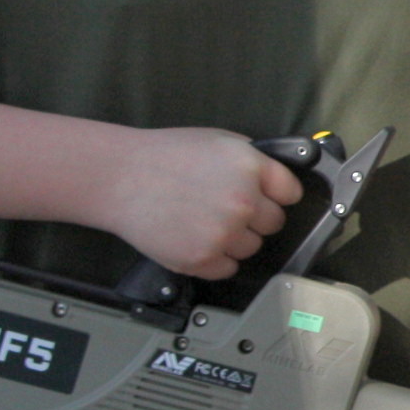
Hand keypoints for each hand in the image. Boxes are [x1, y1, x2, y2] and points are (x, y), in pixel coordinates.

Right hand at [98, 128, 303, 277]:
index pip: (291, 193)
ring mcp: (223, 232)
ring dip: (235, 239)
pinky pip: (228, 268)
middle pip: (274, 223)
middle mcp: (243, 201)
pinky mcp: (202, 258)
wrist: (118, 178)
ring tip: (204, 220)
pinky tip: (196, 238)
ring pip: (252, 247)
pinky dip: (216, 259)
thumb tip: (276, 179)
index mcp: (251, 167)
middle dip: (255, 217)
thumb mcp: (218, 141)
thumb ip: (253, 160)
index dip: (277, 195)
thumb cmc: (164, 155)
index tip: (267, 197)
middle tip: (225, 208)